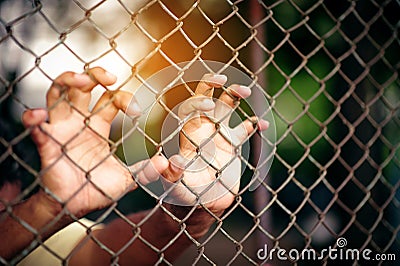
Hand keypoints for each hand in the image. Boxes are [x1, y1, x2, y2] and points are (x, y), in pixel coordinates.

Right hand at [22, 68, 167, 216]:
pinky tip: (38, 116)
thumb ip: (144, 170)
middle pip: (82, 87)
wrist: (75, 207)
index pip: (109, 100)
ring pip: (58, 94)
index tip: (136, 110)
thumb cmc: (97, 189)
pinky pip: (36, 128)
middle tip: (109, 77)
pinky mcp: (47, 144)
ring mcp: (61, 129)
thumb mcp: (125, 179)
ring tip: (81, 79)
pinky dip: (33, 119)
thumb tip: (166, 163)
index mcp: (98, 126)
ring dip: (67, 81)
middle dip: (94, 75)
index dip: (123, 98)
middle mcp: (79, 122)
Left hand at [161, 74, 268, 212]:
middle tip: (223, 79)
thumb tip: (172, 161)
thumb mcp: (176, 186)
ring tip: (246, 91)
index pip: (187, 109)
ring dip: (235, 95)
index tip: (209, 105)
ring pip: (226, 106)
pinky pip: (245, 128)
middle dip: (212, 86)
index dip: (196, 102)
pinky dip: (255, 124)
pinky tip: (263, 124)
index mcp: (186, 134)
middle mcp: (201, 128)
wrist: (204, 202)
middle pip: (205, 98)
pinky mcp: (232, 143)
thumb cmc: (185, 194)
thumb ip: (173, 174)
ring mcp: (218, 134)